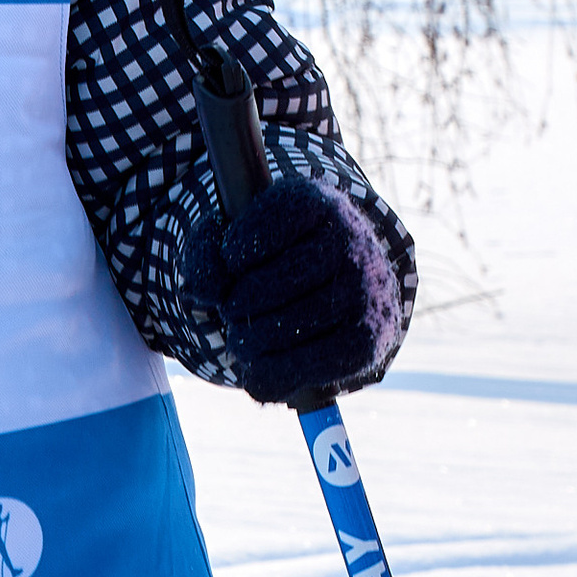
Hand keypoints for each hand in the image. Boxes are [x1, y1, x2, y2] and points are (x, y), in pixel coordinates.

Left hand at [183, 176, 401, 405]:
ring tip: (244, 341)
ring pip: (288, 328)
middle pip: (267, 286)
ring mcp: (366, 288)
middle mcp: (349, 239)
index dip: (235, 251)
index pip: (265, 223)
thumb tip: (208, 289)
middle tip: (234, 312)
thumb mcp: (232, 242)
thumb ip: (205, 255)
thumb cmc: (273, 261)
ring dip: (251, 344)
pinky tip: (260, 370)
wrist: (334, 286)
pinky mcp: (370, 337)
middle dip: (237, 307)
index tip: (233, 261)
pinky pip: (314, 365)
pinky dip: (275, 375)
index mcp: (312, 201)